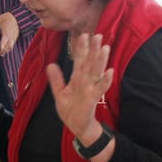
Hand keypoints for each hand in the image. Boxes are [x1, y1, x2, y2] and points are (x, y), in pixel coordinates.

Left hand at [0, 12, 21, 54]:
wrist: (15, 17)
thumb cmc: (5, 18)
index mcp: (7, 28)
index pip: (5, 37)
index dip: (3, 43)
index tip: (0, 48)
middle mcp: (12, 33)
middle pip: (8, 44)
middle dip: (3, 50)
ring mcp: (14, 36)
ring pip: (11, 46)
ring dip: (5, 50)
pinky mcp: (15, 38)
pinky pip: (12, 44)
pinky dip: (8, 48)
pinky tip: (3, 50)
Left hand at [45, 33, 113, 149]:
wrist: (77, 126)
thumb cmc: (71, 109)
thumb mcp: (60, 93)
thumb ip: (56, 79)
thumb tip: (50, 64)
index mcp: (77, 78)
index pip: (80, 60)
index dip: (81, 48)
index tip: (84, 35)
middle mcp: (85, 81)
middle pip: (90, 62)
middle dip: (93, 49)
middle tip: (97, 35)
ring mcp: (90, 89)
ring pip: (96, 72)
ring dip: (101, 60)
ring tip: (105, 48)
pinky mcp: (92, 99)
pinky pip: (100, 88)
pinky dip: (105, 80)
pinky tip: (110, 71)